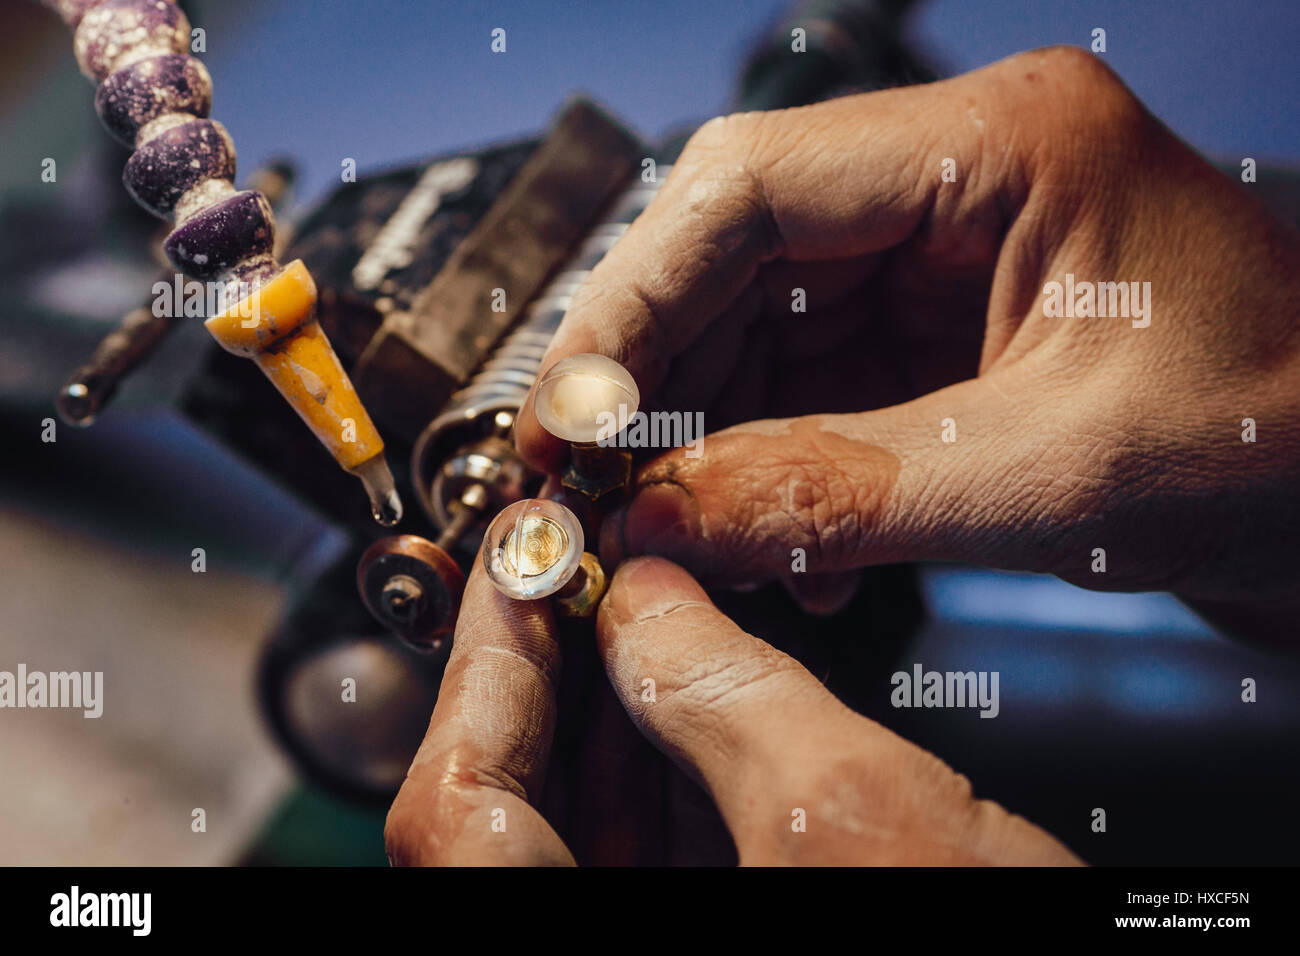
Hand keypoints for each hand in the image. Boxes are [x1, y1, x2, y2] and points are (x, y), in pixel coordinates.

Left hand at [385, 557, 1080, 864]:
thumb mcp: (855, 820)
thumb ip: (729, 693)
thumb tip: (648, 603)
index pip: (459, 815)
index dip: (482, 674)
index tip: (515, 568)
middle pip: (513, 820)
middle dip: (550, 682)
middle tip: (578, 576)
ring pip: (584, 837)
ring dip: (608, 719)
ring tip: (635, 612)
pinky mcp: (719, 947)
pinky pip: (655, 863)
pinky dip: (668, 774)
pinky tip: (698, 695)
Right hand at [516, 46, 1299, 641]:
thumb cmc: (1277, 438)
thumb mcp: (1049, 476)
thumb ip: (838, 495)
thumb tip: (660, 521)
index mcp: (1003, 143)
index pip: (750, 187)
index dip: (634, 300)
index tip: (571, 412)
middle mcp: (956, 177)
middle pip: (733, 250)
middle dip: (656, 376)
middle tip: (592, 481)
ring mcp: (941, 250)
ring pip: (757, 322)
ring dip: (707, 433)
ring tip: (685, 533)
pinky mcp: (935, 325)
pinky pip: (807, 381)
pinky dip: (769, 461)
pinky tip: (779, 543)